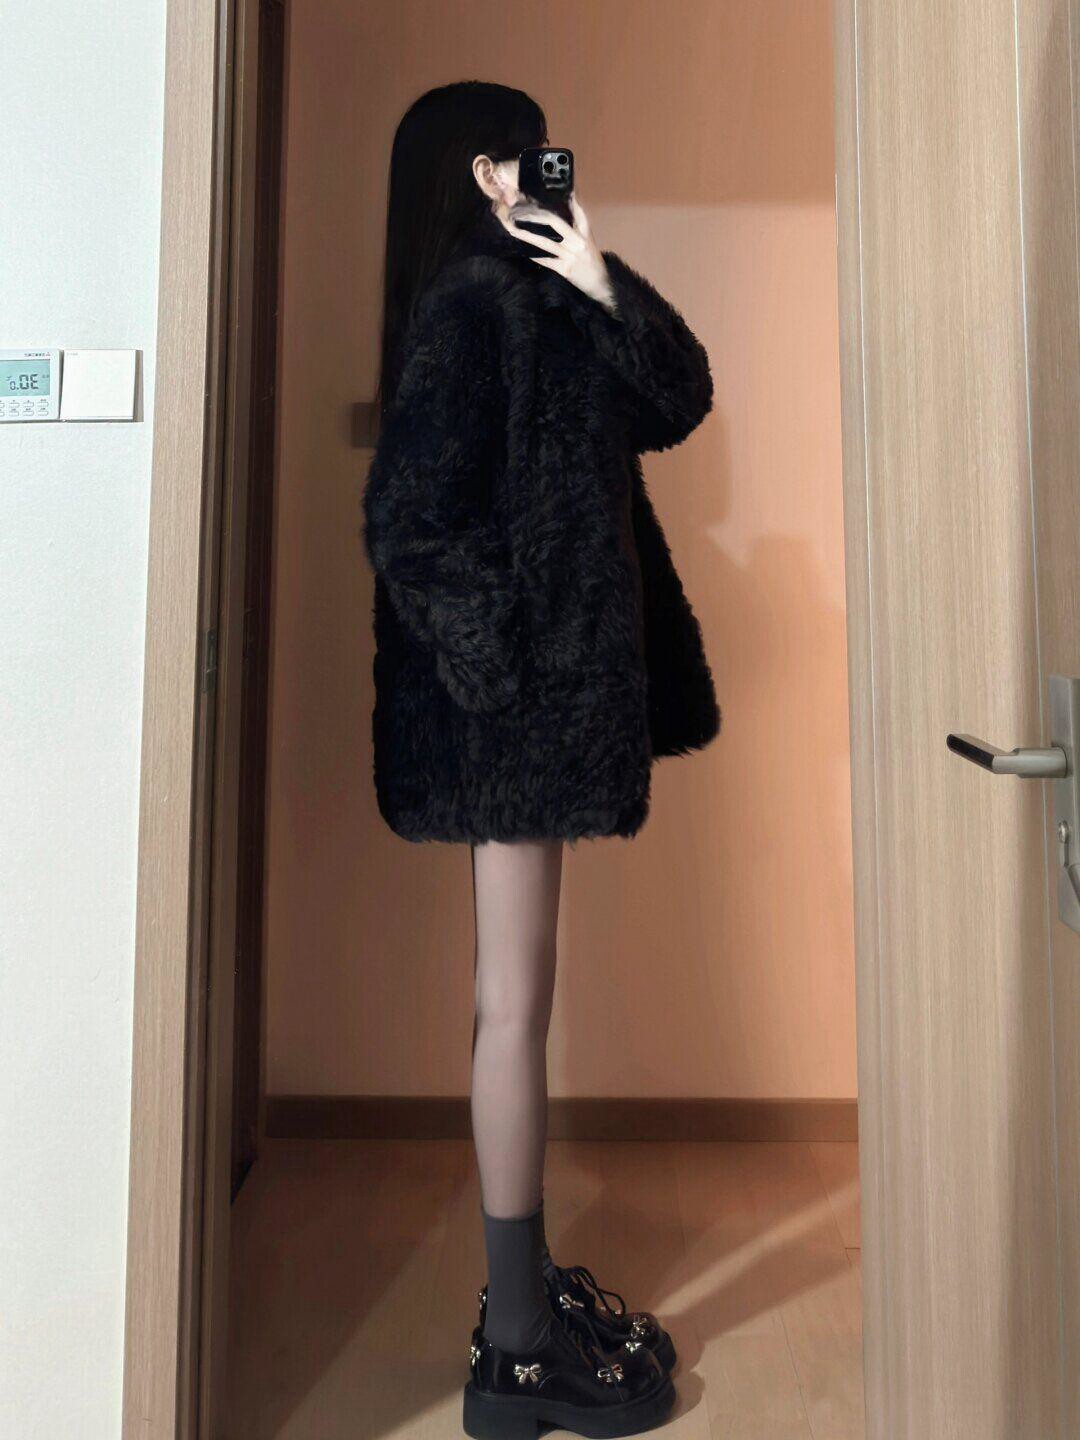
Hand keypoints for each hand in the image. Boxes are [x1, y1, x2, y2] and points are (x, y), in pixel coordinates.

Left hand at [496, 195, 615, 311]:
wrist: (601, 285)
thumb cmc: (592, 262)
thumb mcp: (588, 242)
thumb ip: (576, 228)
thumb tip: (561, 214)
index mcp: (585, 233)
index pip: (577, 212)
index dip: (567, 199)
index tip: (550, 191)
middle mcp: (578, 242)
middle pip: (555, 223)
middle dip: (536, 216)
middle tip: (520, 211)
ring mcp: (571, 256)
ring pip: (546, 243)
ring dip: (528, 236)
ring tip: (514, 230)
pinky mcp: (565, 269)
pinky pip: (547, 261)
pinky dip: (535, 256)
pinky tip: (522, 251)